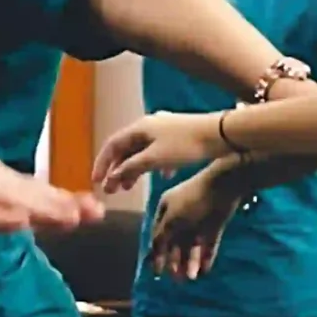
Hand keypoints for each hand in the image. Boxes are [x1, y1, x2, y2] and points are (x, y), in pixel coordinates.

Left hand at [0, 113, 102, 270]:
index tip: (22, 220)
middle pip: (14, 197)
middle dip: (44, 209)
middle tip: (74, 220)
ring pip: (32, 190)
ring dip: (64, 201)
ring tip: (93, 213)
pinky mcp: (4, 173)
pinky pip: (35, 184)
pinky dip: (62, 193)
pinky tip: (88, 204)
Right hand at [93, 113, 229, 193]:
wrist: (220, 134)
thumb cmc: (186, 146)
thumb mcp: (155, 159)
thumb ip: (131, 168)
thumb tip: (111, 178)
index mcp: (140, 128)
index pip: (112, 145)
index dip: (102, 163)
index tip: (97, 182)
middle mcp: (149, 126)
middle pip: (126, 149)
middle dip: (117, 170)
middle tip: (113, 190)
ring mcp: (163, 130)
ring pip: (141, 151)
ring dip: (134, 169)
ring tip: (130, 187)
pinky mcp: (177, 137)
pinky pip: (158, 152)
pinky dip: (153, 165)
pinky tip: (163, 176)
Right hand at [147, 165, 244, 281]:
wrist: (224, 186)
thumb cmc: (192, 201)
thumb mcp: (171, 221)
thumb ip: (160, 238)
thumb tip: (153, 253)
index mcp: (166, 209)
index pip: (158, 235)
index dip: (157, 254)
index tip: (158, 273)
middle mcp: (181, 216)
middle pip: (176, 243)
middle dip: (176, 261)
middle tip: (178, 279)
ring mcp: (199, 221)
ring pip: (192, 245)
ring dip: (191, 261)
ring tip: (193, 277)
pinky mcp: (215, 225)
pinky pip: (208, 244)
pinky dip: (206, 257)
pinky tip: (205, 270)